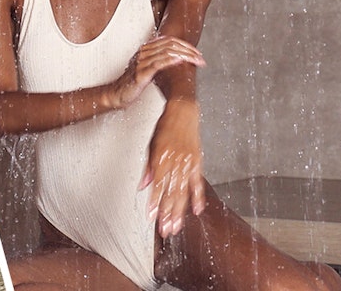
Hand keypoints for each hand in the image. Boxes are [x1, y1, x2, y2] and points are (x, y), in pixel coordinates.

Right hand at [106, 34, 202, 108]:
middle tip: (200, 57)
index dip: (185, 44)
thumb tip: (178, 62)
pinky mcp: (141, 73)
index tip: (196, 52)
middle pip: (170, 44)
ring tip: (195, 60)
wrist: (117, 94)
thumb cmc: (132, 83)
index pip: (168, 40)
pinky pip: (158, 63)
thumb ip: (159, 62)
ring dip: (184, 56)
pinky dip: (171, 61)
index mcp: (145, 50)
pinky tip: (180, 61)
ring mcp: (141, 62)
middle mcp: (143, 53)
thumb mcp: (148, 69)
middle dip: (188, 50)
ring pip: (167, 52)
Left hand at [141, 98, 205, 237]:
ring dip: (180, 211)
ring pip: (184, 192)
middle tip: (165, 230)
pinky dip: (198, 197)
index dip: (155, 202)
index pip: (158, 185)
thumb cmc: (164, 127)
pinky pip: (198, 183)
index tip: (151, 216)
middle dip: (167, 213)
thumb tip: (142, 186)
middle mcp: (176, 162)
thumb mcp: (151, 144)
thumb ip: (148, 167)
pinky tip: (197, 211)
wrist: (183, 111)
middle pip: (172, 193)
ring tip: (176, 226)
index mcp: (162, 157)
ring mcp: (189, 164)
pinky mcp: (198, 163)